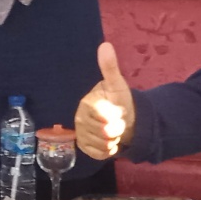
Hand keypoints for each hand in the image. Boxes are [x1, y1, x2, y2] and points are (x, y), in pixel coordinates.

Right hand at [74, 42, 134, 159]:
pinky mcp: (85, 148)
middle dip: (117, 128)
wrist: (121, 118)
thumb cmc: (118, 100)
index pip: (103, 116)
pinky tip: (110, 141)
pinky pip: (100, 154)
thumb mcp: (117, 84)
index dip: (115, 115)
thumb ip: (110, 67)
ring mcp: (81, 135)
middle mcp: (79, 120)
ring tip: (114, 131)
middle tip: (118, 121)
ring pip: (103, 144)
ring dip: (114, 139)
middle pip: (104, 132)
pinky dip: (109, 150)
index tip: (118, 110)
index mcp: (86, 104)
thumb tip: (105, 45)